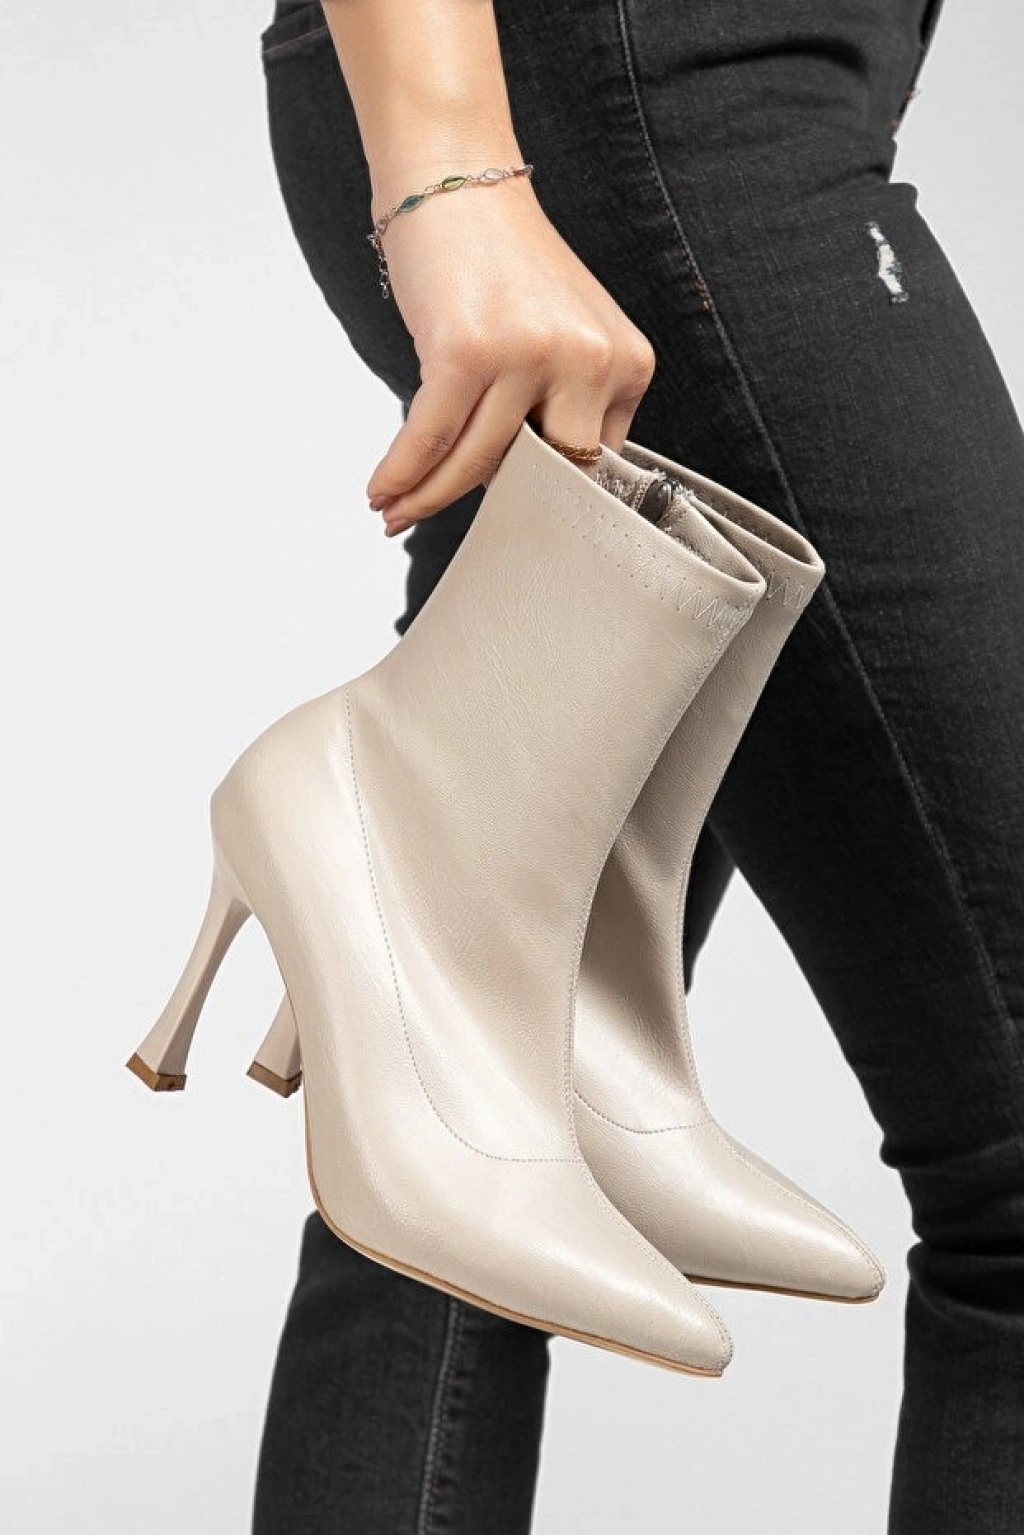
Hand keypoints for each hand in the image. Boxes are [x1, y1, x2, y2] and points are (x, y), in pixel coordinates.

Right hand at [364, 169, 655, 536]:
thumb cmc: (502, 263)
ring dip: (426, 497)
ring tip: (394, 513)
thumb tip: (526, 490)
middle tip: (443, 519)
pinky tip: (382, 492)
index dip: (545, 501)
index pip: (592, 463)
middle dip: (490, 506)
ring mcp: (530, 355)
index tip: (509, 525)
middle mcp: (589, 359)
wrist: (456, 178)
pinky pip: (432, 437)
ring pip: (478, 463)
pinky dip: (401, 472)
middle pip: (542, 474)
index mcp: (626, 362)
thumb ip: (564, 406)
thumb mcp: (564, 335)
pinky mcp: (468, 351)